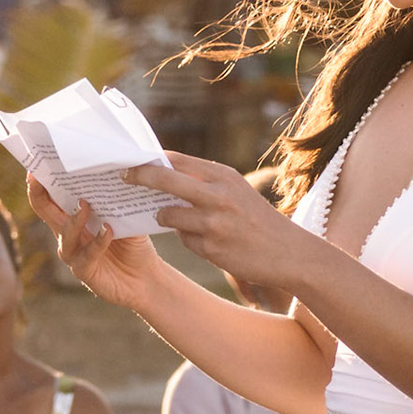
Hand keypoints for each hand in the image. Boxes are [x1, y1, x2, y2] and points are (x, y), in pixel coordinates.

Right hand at [27, 178, 165, 311]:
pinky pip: (87, 255)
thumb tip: (116, 172)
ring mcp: (74, 254)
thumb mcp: (126, 217)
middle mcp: (69, 234)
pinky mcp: (85, 271)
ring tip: (85, 205)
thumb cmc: (134, 244)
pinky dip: (98, 242)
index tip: (37, 167)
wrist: (146, 278)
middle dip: (40, 194)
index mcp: (74, 218)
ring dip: (74, 219)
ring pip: (65, 235)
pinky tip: (108, 230)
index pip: (51, 198)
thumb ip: (115, 200)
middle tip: (39, 178)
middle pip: (46, 212)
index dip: (41, 184)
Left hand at [124, 154, 305, 289]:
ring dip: (167, 217)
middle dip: (140, 177)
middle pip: (164, 179)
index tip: (130, 161)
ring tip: (184, 221)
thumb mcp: (235, 191)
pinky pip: (184, 240)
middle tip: (123, 177)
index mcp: (223, 176)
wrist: (289, 253)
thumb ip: (203, 182)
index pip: (176, 160)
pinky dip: (189, 239)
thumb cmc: (256, 220)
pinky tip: (210, 242)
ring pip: (168, 214)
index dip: (150, 160)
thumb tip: (164, 172)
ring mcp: (213, 222)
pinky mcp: (211, 247)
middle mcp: (218, 195)